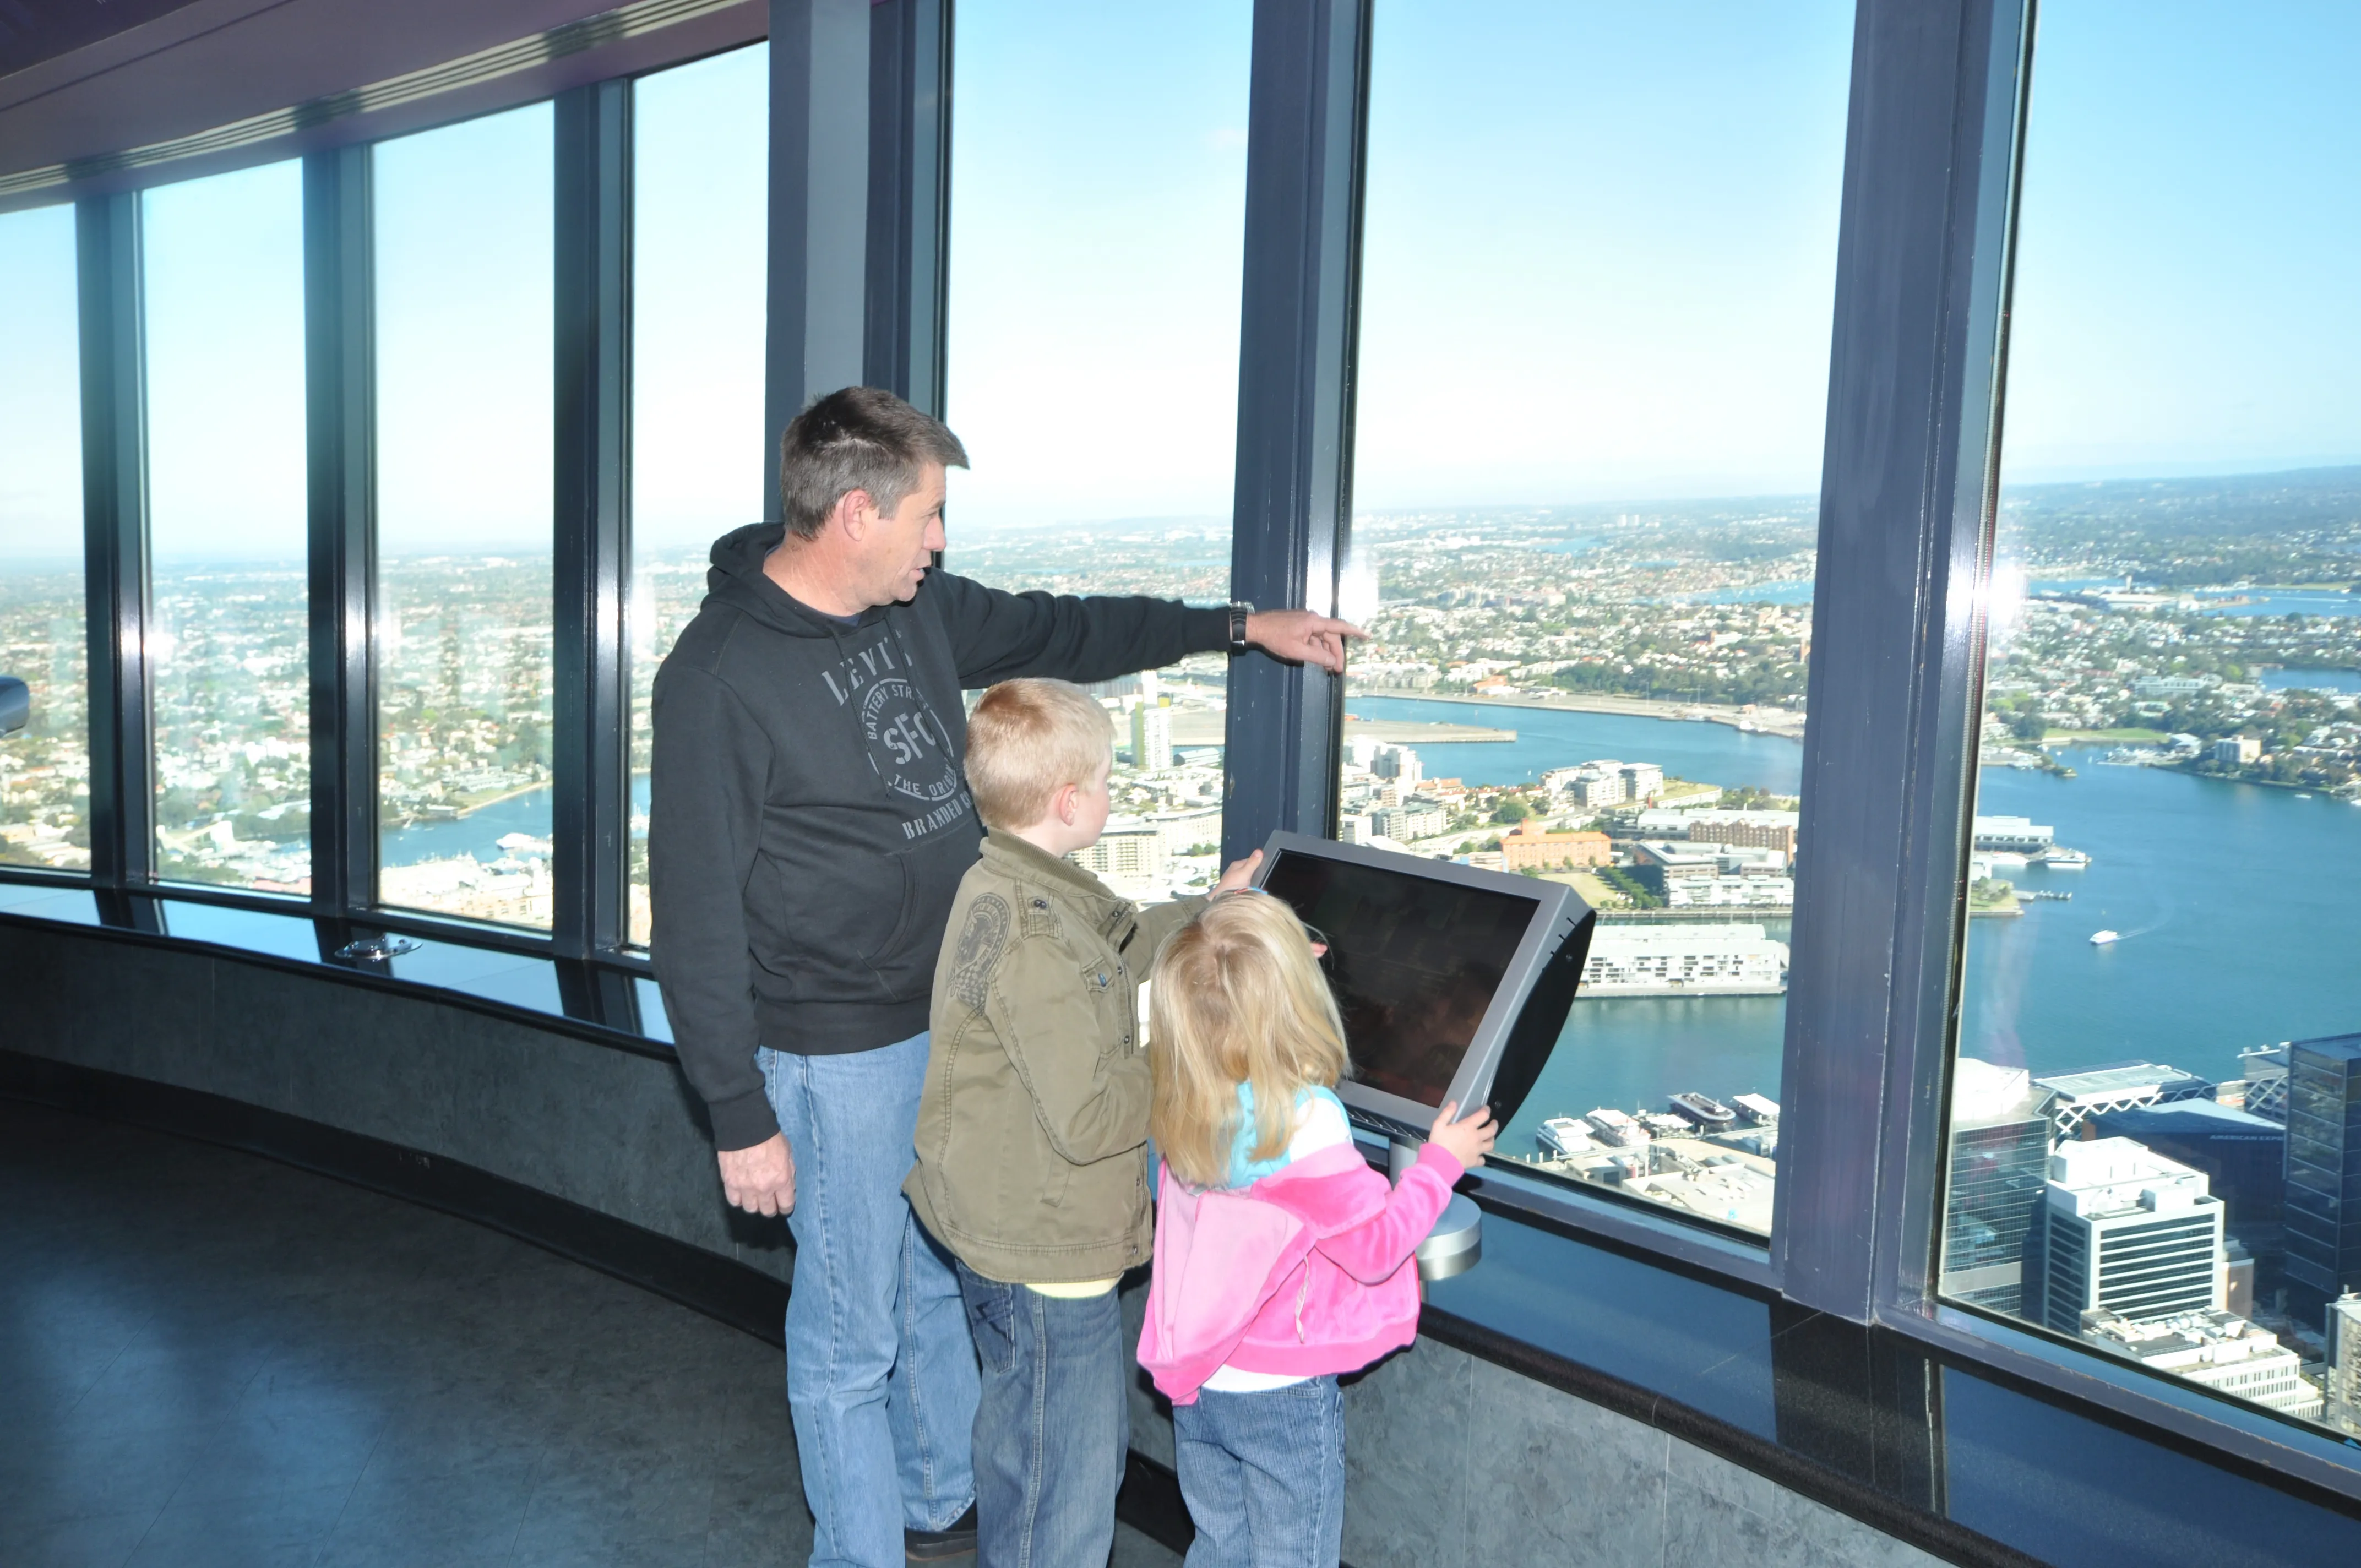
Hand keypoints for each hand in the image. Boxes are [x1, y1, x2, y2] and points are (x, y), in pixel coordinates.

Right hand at [717, 1133, 795, 1216]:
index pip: (786, 1205)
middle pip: (767, 1210)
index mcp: (781, 1180)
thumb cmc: (770, 1137)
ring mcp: (745, 1188)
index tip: (783, 1207)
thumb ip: (788, 1172)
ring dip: (753, 1204)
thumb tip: (787, 1186)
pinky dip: (738, 1199)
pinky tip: (741, 1194)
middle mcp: (764, 1188)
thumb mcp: (788, 1153)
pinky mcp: (730, 1184)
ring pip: (750, 1209)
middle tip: (769, 1202)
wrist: (745, 1127)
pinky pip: (734, 1201)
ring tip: (754, 1198)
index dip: (785, 1208)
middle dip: (770, 1208)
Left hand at [1212, 849, 1261, 895]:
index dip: (1257, 864)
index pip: (1249, 860)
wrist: (1224, 899)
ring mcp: (1231, 879)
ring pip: (1244, 877)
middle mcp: (1233, 870)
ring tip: (1256, 886)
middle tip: (1261, 880)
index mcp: (1236, 864)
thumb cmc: (1235, 884)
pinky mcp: (1231, 888)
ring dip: (1250, 881)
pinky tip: (1249, 891)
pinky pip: (1242, 885)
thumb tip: (1259, 850)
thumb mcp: (1245, 872)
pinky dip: (1246, 887)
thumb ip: (1252, 863)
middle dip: (1253, 873)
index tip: (1264, 870)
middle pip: (1247, 869)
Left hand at [1242, 610, 1365, 674]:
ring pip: (1321, 638)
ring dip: (1325, 652)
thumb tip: (1332, 662)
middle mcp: (1313, 619)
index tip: (1367, 636)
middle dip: (1335, 653)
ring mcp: (1305, 621)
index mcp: (1314, 622)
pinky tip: (1316, 660)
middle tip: (1338, 670)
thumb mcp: (1297, 651)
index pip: (1339, 627)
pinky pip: (1312, 636)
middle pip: (1330, 636)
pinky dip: (1316, 648)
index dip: (1355, 631)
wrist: (1256, 627)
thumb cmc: (1275, 638)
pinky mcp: (1299, 625)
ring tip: (1328, 669)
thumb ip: (1317, 657)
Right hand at [1427, 1100, 1495, 1170]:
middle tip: (1494, 1123)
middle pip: (1491, 1130)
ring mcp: (1477, 1150)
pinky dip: (1482, 1156)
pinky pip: (1483, 1159)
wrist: (1439, 1163)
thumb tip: (1454, 1103)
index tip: (1487, 1109)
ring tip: (1490, 1137)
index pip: (1483, 1116)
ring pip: (1490, 1145)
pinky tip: (1480, 1155)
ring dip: (1492, 1139)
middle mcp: (1476, 1137)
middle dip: (1494, 1125)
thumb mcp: (1439, 1124)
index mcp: (1468, 1127)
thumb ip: (1447, 1113)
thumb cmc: (1439, 1142)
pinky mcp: (1475, 1161)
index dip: (1486, 1110)